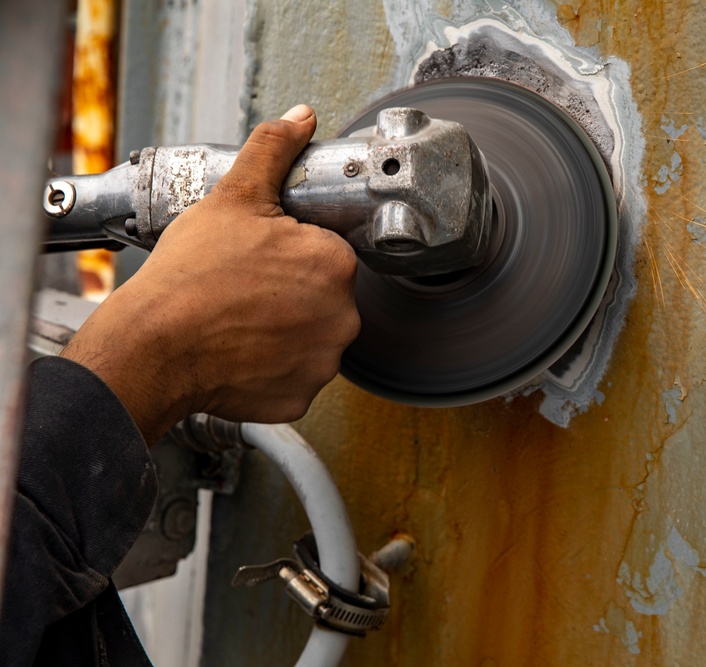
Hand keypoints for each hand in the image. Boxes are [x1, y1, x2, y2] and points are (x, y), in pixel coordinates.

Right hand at [61, 104, 360, 443]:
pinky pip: (292, 377)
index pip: (327, 253)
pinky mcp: (299, 397)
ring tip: (240, 318)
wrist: (153, 345)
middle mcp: (343, 316)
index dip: (292, 253)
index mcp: (335, 264)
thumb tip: (300, 119)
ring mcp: (322, 362)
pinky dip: (270, 367)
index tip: (262, 258)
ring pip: (311, 338)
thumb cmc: (191, 274)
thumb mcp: (233, 197)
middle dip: (292, 292)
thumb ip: (273, 153)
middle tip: (246, 288)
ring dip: (284, 330)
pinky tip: (240, 351)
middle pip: (324, 297)